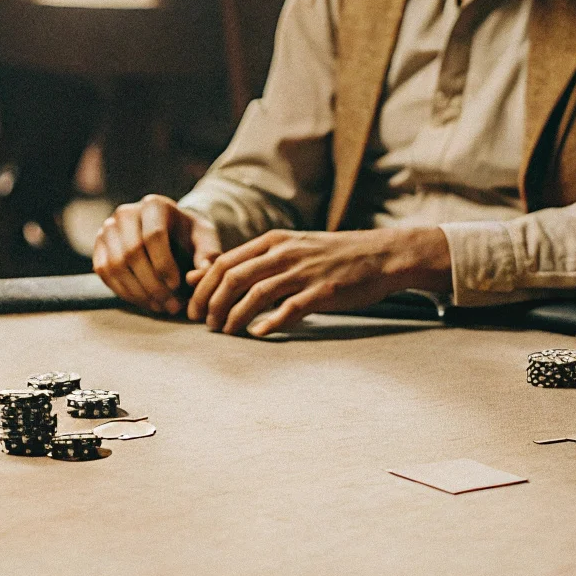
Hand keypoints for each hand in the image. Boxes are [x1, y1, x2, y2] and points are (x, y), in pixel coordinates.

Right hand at [91, 196, 218, 315]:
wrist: (170, 232)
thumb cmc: (190, 236)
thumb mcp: (206, 240)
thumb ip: (208, 256)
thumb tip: (195, 277)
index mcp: (154, 205)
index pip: (153, 235)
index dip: (164, 264)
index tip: (178, 285)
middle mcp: (126, 213)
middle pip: (132, 252)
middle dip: (152, 285)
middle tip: (171, 306)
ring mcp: (108, 229)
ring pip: (116, 265)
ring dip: (138, 292)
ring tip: (161, 307)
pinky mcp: (98, 246)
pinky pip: (104, 272)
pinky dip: (124, 292)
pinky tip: (145, 302)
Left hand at [186, 227, 450, 336]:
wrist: (382, 255)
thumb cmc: (332, 255)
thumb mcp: (288, 249)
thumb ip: (247, 261)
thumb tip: (199, 276)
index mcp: (274, 241)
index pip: (224, 262)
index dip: (202, 288)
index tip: (193, 310)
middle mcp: (285, 253)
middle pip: (233, 277)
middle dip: (212, 304)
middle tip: (204, 325)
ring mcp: (305, 272)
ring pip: (256, 294)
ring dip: (235, 316)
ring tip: (226, 332)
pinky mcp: (324, 291)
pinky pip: (289, 309)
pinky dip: (270, 323)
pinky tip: (258, 334)